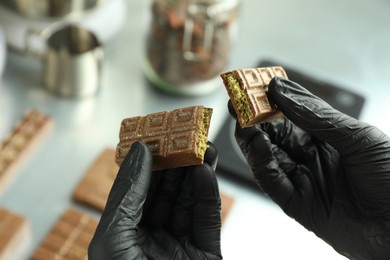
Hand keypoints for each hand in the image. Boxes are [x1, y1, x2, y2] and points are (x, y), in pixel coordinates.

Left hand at [88, 141, 221, 259]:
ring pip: (190, 201)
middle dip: (176, 162)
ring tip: (201, 147)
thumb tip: (139, 152)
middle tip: (185, 137)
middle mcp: (154, 237)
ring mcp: (181, 245)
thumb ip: (127, 194)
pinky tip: (206, 172)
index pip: (140, 190)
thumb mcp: (112, 238)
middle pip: (167, 192)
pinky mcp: (206, 254)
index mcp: (127, 234)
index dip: (149, 162)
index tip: (158, 137)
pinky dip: (208, 193)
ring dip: (196, 171)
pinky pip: (208, 219)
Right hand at [229, 77, 389, 259]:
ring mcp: (303, 180)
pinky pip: (273, 182)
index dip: (271, 101)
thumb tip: (280, 88)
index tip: (253, 84)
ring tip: (241, 121)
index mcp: (326, 138)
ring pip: (267, 157)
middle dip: (253, 118)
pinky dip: (262, 164)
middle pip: (273, 135)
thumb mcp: (357, 137)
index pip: (290, 115)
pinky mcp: (297, 205)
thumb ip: (315, 115)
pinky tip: (259, 146)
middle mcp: (310, 157)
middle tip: (236, 101)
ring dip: (251, 139)